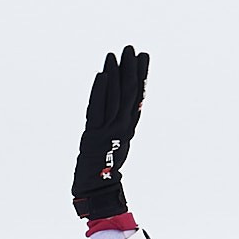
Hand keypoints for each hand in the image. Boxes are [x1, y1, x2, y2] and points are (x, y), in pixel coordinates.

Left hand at [71, 45, 148, 219]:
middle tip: (130, 48)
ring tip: (115, 54)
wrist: (96, 190)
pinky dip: (100, 90)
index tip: (143, 57)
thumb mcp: (115, 143)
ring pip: (115, 98)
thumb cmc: (104, 169)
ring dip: (115, 74)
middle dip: (130, 69)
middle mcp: (122, 128)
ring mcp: (109, 131)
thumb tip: (119, 106)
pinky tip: (102, 74)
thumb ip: (119, 125)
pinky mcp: (95, 135)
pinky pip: (98, 108)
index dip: (141, 77)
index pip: (137, 97)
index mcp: (128, 128)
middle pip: (128, 94)